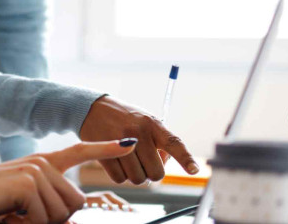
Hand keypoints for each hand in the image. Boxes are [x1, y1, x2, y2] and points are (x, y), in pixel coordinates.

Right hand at [0, 139, 137, 222]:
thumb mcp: (22, 205)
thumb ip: (48, 205)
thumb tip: (73, 216)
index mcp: (41, 163)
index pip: (78, 152)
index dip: (105, 148)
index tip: (127, 143)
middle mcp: (42, 163)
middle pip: (75, 201)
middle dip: (56, 218)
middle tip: (23, 215)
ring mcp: (37, 171)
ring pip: (63, 213)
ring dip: (40, 222)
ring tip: (13, 213)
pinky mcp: (29, 183)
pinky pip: (45, 217)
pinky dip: (27, 223)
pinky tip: (8, 213)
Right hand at [78, 95, 198, 184]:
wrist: (93, 108)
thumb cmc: (125, 119)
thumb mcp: (145, 122)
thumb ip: (158, 142)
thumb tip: (162, 166)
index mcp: (152, 124)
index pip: (173, 143)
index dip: (185, 158)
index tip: (194, 170)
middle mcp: (138, 132)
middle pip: (155, 172)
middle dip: (151, 173)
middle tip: (143, 164)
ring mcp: (120, 143)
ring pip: (137, 178)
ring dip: (134, 175)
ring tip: (128, 160)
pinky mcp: (104, 152)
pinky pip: (120, 179)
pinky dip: (120, 176)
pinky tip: (117, 162)